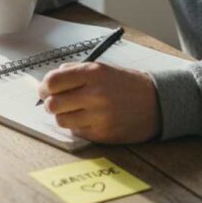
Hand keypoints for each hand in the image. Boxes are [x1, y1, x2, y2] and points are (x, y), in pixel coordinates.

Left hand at [38, 62, 160, 143]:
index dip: (44, 87)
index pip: (52, 81)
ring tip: (75, 111)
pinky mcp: (102, 134)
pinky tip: (89, 119)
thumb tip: (49, 81)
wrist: (157, 102)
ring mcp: (98, 116)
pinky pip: (76, 131)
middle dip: (51, 103)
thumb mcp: (102, 68)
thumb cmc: (127, 84)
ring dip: (64, 116)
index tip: (45, 90)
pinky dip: (78, 126)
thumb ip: (75, 71)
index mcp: (93, 73)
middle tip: (57, 102)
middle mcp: (94, 94)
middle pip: (53, 104)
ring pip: (61, 120)